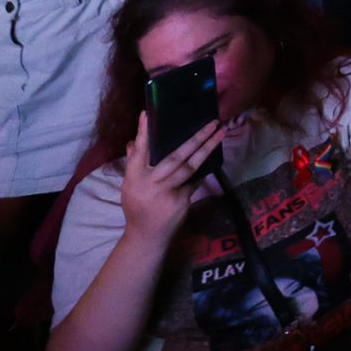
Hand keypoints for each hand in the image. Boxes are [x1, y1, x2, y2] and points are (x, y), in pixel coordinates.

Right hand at [118, 112, 227, 240]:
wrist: (146, 236)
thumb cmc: (138, 206)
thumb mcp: (130, 186)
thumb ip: (134, 164)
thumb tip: (132, 142)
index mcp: (134, 178)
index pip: (139, 151)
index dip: (143, 133)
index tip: (147, 114)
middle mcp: (150, 183)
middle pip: (175, 157)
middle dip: (195, 138)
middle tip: (211, 122)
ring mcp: (166, 193)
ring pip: (190, 167)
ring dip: (207, 148)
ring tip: (220, 133)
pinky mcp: (180, 201)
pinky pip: (194, 181)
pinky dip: (201, 172)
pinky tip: (213, 159)